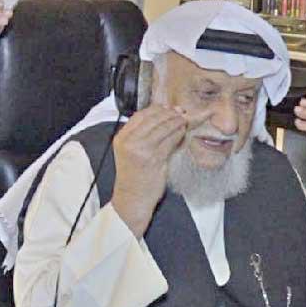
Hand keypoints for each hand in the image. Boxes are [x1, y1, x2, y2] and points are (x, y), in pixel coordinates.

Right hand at [110, 105, 186, 237]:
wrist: (132, 198)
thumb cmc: (133, 176)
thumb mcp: (130, 151)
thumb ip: (141, 135)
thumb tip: (162, 117)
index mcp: (122, 138)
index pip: (140, 115)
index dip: (157, 109)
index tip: (168, 108)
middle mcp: (130, 142)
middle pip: (153, 119)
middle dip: (169, 113)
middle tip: (180, 112)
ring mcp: (142, 151)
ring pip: (163, 128)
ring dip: (176, 122)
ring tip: (183, 120)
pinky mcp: (154, 160)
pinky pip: (170, 141)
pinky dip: (178, 134)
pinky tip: (182, 133)